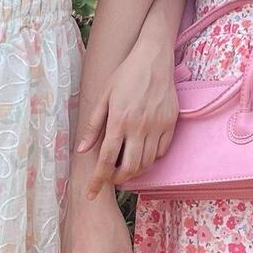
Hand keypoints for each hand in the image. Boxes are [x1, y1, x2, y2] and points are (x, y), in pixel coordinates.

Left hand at [76, 36, 179, 193]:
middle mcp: (139, 126)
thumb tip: (82, 151)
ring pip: (147, 162)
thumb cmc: (125, 75)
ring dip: (135, 171)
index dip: (98, 180)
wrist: (154, 58)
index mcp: (119, 120)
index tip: (91, 194)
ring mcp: (158, 125)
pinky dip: (152, 158)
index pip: (106, 159)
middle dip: (118, 179)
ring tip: (126, 167)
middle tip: (112, 178)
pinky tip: (143, 152)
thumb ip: (93, 126)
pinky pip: (162, 151)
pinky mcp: (171, 123)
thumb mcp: (103, 96)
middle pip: (130, 167)